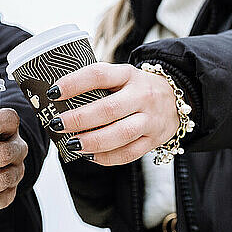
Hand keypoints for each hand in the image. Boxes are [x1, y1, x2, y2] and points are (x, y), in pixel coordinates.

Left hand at [49, 63, 178, 165]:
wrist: (177, 96)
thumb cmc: (136, 87)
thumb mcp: (120, 76)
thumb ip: (96, 84)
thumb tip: (57, 98)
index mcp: (128, 74)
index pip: (99, 75)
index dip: (74, 83)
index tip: (54, 92)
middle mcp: (141, 95)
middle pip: (108, 109)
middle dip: (79, 119)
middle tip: (58, 124)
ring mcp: (150, 119)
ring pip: (120, 134)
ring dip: (92, 141)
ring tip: (72, 143)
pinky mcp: (154, 139)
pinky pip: (129, 153)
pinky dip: (106, 157)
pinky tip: (89, 155)